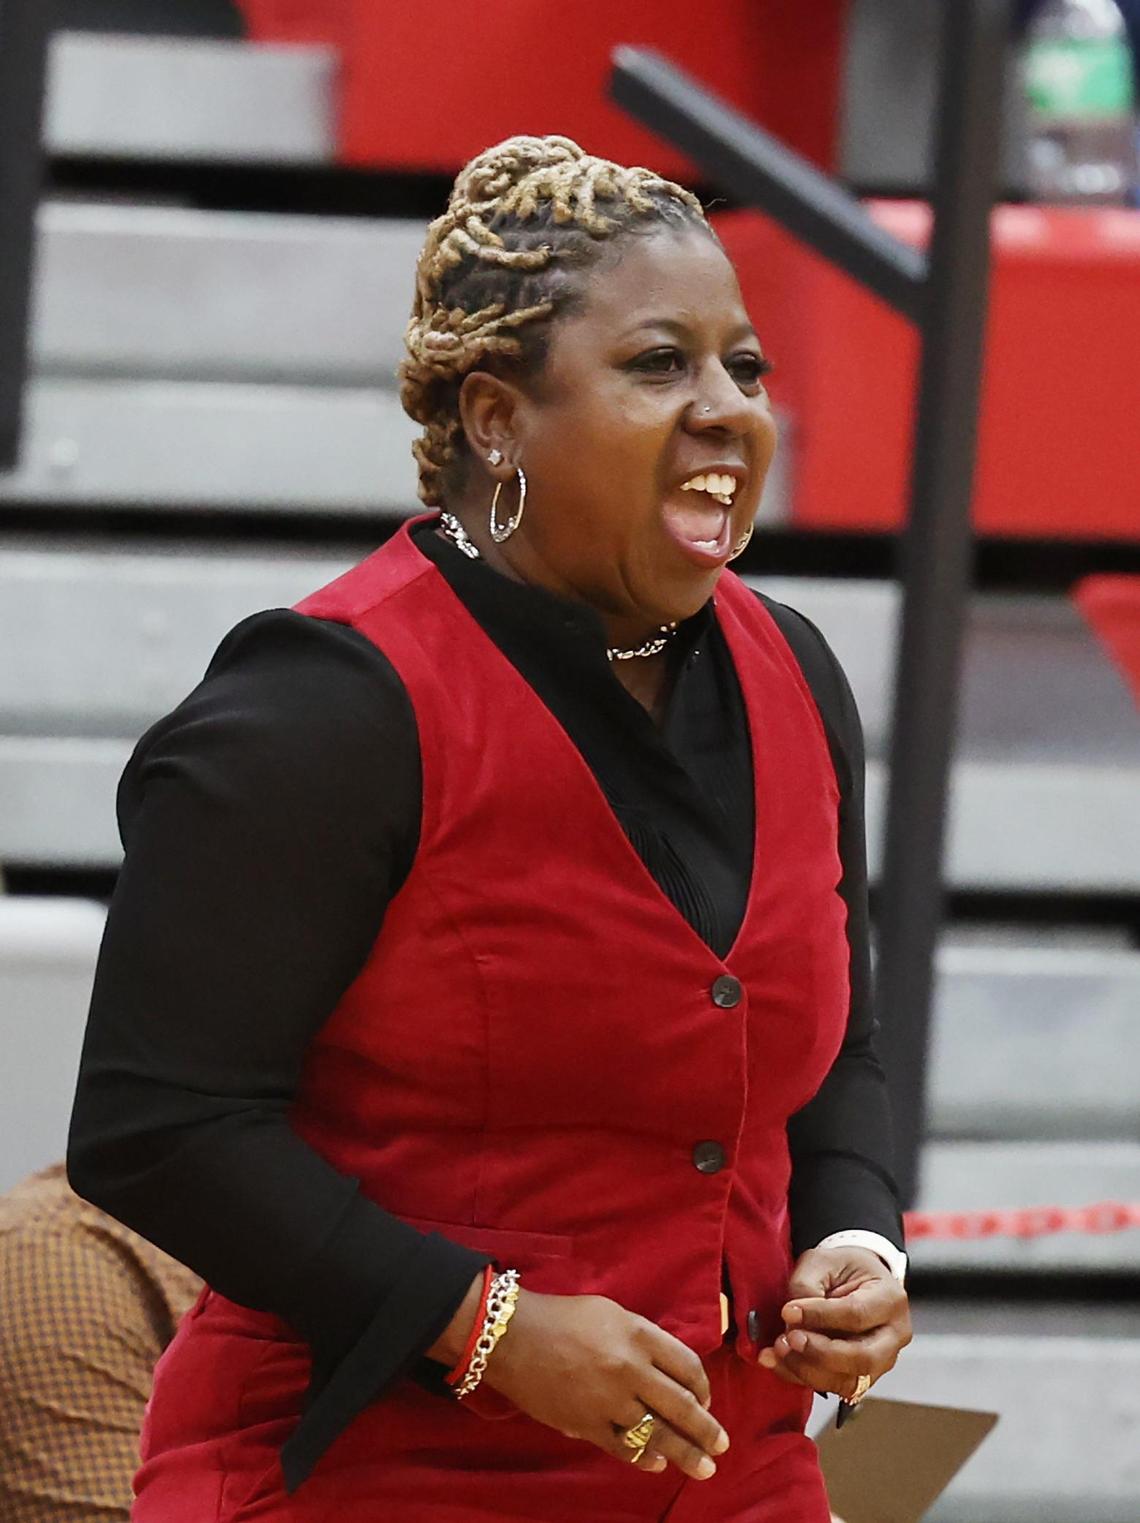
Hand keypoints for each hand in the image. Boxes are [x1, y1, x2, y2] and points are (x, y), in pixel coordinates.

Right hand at [482, 1289, 729, 1480]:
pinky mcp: (587, 1424)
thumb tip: (667, 1372)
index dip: (703, 1387)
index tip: (707, 1400)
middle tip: (722, 1445)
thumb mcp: (612, 1313)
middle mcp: (631, 1368)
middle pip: (682, 1405)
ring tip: (704, 1468)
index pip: (687, 1366)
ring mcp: (610, 1400)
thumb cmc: (564, 1317)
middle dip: (706, 1429)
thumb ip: (643, 1340)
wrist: (514, 1336)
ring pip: (659, 1433)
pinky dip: (645, 1457)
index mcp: (639, 1335)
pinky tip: (658, 1464)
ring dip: (686, 1453)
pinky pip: (625, 1447)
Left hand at [757, 1246, 910, 1399]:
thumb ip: (807, 1286)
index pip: (856, 1314)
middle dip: (820, 1353)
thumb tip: (793, 1320)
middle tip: (787, 1340)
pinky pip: (834, 1386)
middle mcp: (893, 1336)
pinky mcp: (863, 1377)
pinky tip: (779, 1363)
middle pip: (861, 1358)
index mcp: (890, 1299)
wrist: (856, 1280)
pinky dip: (803, 1377)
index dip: (820, 1316)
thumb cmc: (843, 1268)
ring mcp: (882, 1361)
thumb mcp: (824, 1260)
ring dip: (807, 1370)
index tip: (788, 1311)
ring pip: (848, 1381)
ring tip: (778, 1351)